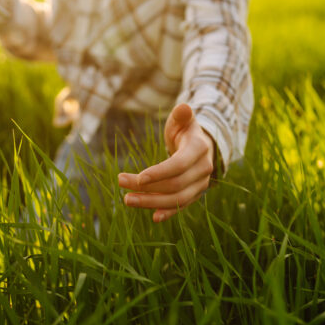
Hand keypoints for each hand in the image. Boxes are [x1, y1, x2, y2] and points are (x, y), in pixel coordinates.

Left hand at [118, 103, 214, 222]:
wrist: (201, 146)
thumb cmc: (184, 130)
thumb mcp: (182, 120)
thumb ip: (182, 115)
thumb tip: (184, 107)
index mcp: (199, 149)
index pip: (178, 165)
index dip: (159, 173)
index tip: (138, 177)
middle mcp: (203, 169)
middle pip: (175, 184)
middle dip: (147, 187)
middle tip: (121, 182)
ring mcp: (201, 184)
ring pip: (177, 199)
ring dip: (152, 202)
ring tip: (127, 199)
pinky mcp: (195, 194)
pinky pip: (182, 206)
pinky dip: (168, 212)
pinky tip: (153, 217)